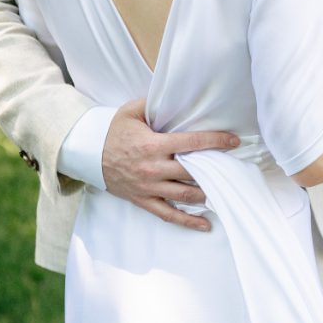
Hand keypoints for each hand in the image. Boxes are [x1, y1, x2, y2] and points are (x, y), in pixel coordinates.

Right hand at [101, 98, 239, 232]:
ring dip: (206, 193)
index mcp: (153, 145)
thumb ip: (153, 104)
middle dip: (215, 169)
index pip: (192, 143)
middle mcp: (154, 168)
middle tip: (232, 166)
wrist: (88, 155)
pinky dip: (188, 221)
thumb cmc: (113, 132)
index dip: (216, 141)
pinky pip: (169, 215)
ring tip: (221, 190)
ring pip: (185, 195)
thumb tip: (176, 97)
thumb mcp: (131, 111)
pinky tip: (205, 225)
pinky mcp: (144, 200)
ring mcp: (149, 187)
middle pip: (192, 172)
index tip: (233, 141)